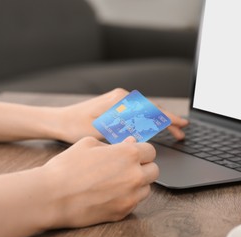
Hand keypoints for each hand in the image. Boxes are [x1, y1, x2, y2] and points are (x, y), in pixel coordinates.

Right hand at [40, 136, 157, 227]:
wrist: (51, 196)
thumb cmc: (67, 167)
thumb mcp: (88, 143)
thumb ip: (114, 143)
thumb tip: (130, 143)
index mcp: (128, 154)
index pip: (151, 151)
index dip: (141, 150)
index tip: (134, 153)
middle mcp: (134, 176)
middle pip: (154, 170)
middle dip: (143, 166)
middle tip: (127, 166)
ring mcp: (130, 197)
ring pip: (147, 188)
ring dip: (138, 183)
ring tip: (117, 180)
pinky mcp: (123, 212)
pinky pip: (134, 202)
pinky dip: (127, 197)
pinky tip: (110, 193)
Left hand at [50, 88, 188, 142]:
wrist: (58, 121)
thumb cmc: (75, 127)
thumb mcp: (101, 132)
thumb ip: (123, 131)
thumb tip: (143, 134)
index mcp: (120, 102)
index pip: (151, 109)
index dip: (169, 118)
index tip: (182, 125)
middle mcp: (122, 98)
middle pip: (151, 109)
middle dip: (168, 120)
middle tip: (182, 131)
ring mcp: (118, 101)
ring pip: (145, 111)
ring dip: (159, 120)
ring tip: (173, 130)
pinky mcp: (114, 107)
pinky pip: (137, 113)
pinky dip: (148, 120)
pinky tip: (153, 127)